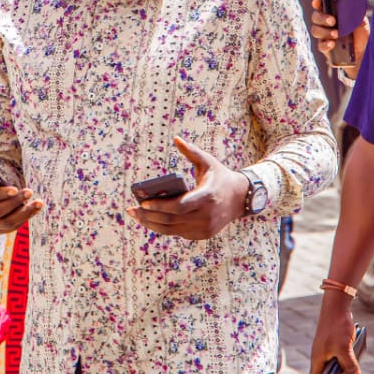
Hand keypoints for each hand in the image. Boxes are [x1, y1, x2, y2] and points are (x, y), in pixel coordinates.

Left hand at [126, 137, 247, 240]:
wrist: (241, 198)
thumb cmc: (220, 177)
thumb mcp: (208, 162)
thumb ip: (192, 152)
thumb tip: (176, 139)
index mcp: (206, 196)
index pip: (179, 206)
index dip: (159, 206)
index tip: (143, 202)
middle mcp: (206, 215)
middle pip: (171, 220)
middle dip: (148, 216)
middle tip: (132, 210)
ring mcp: (205, 228)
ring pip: (172, 229)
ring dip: (152, 224)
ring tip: (137, 216)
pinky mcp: (203, 235)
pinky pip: (178, 233)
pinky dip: (163, 227)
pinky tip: (151, 220)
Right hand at [308, 294, 360, 373]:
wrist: (336, 306)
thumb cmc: (337, 326)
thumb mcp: (344, 348)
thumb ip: (349, 364)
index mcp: (318, 359)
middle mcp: (319, 355)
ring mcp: (325, 349)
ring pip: (330, 366)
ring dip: (339, 372)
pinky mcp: (331, 343)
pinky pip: (335, 358)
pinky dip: (342, 363)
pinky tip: (352, 364)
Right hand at [309, 0, 368, 77]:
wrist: (363, 54)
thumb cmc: (361, 35)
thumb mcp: (362, 23)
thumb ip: (356, 15)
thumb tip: (352, 6)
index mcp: (333, 14)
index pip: (321, 6)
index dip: (317, 3)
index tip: (317, 2)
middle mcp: (326, 24)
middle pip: (315, 17)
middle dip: (322, 18)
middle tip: (333, 21)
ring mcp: (324, 36)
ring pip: (315, 30)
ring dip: (325, 31)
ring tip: (336, 34)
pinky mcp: (325, 48)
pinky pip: (320, 46)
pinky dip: (325, 44)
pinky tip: (332, 44)